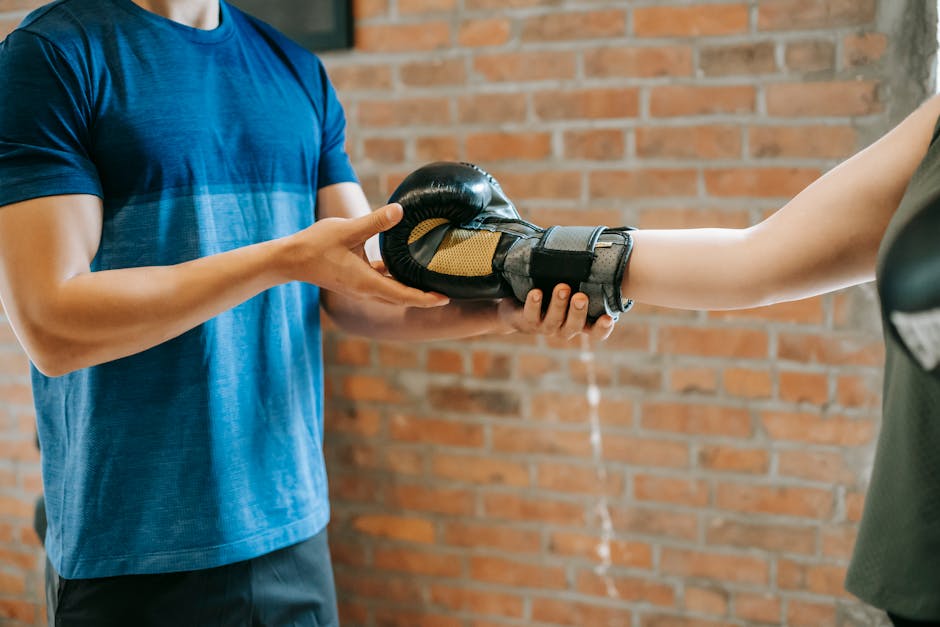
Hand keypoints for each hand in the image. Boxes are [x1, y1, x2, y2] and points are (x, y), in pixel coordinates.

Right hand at [282, 204, 447, 307]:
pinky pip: (382, 285)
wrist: (290, 259)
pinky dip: (395, 280)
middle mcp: (366, 290)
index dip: (426, 298)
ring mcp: (360, 288)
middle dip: (425, 298)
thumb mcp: (348, 230)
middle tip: (447, 293)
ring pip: (392, 293)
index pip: (404, 295)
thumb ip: (375, 222)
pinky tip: (403, 267)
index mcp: (367, 282)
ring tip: (431, 282)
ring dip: (411, 290)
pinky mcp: (355, 282)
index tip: (445, 299)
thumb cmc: (316, 245)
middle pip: (402, 298)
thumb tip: (400, 210)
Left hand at [498, 284, 615, 340]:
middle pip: (574, 326)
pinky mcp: (527, 322)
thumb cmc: (553, 293)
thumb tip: (614, 261)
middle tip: (581, 297)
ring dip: (558, 305)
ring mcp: (546, 326)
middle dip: (578, 312)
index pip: (595, 332)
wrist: (519, 305)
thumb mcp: (572, 288)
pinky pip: (531, 315)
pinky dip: (534, 304)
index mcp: (580, 322)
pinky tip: (536, 292)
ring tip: (562, 287)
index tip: (608, 318)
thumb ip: (588, 281)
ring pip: (553, 321)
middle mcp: (564, 328)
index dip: (602, 328)